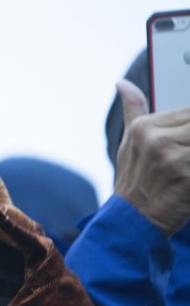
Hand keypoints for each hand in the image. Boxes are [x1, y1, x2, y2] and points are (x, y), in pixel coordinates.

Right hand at [114, 79, 189, 235]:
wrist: (133, 221)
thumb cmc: (133, 181)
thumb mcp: (128, 143)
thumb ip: (133, 108)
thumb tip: (122, 84)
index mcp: (144, 127)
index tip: (187, 143)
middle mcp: (156, 139)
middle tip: (189, 152)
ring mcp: (173, 159)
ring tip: (189, 163)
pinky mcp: (187, 177)